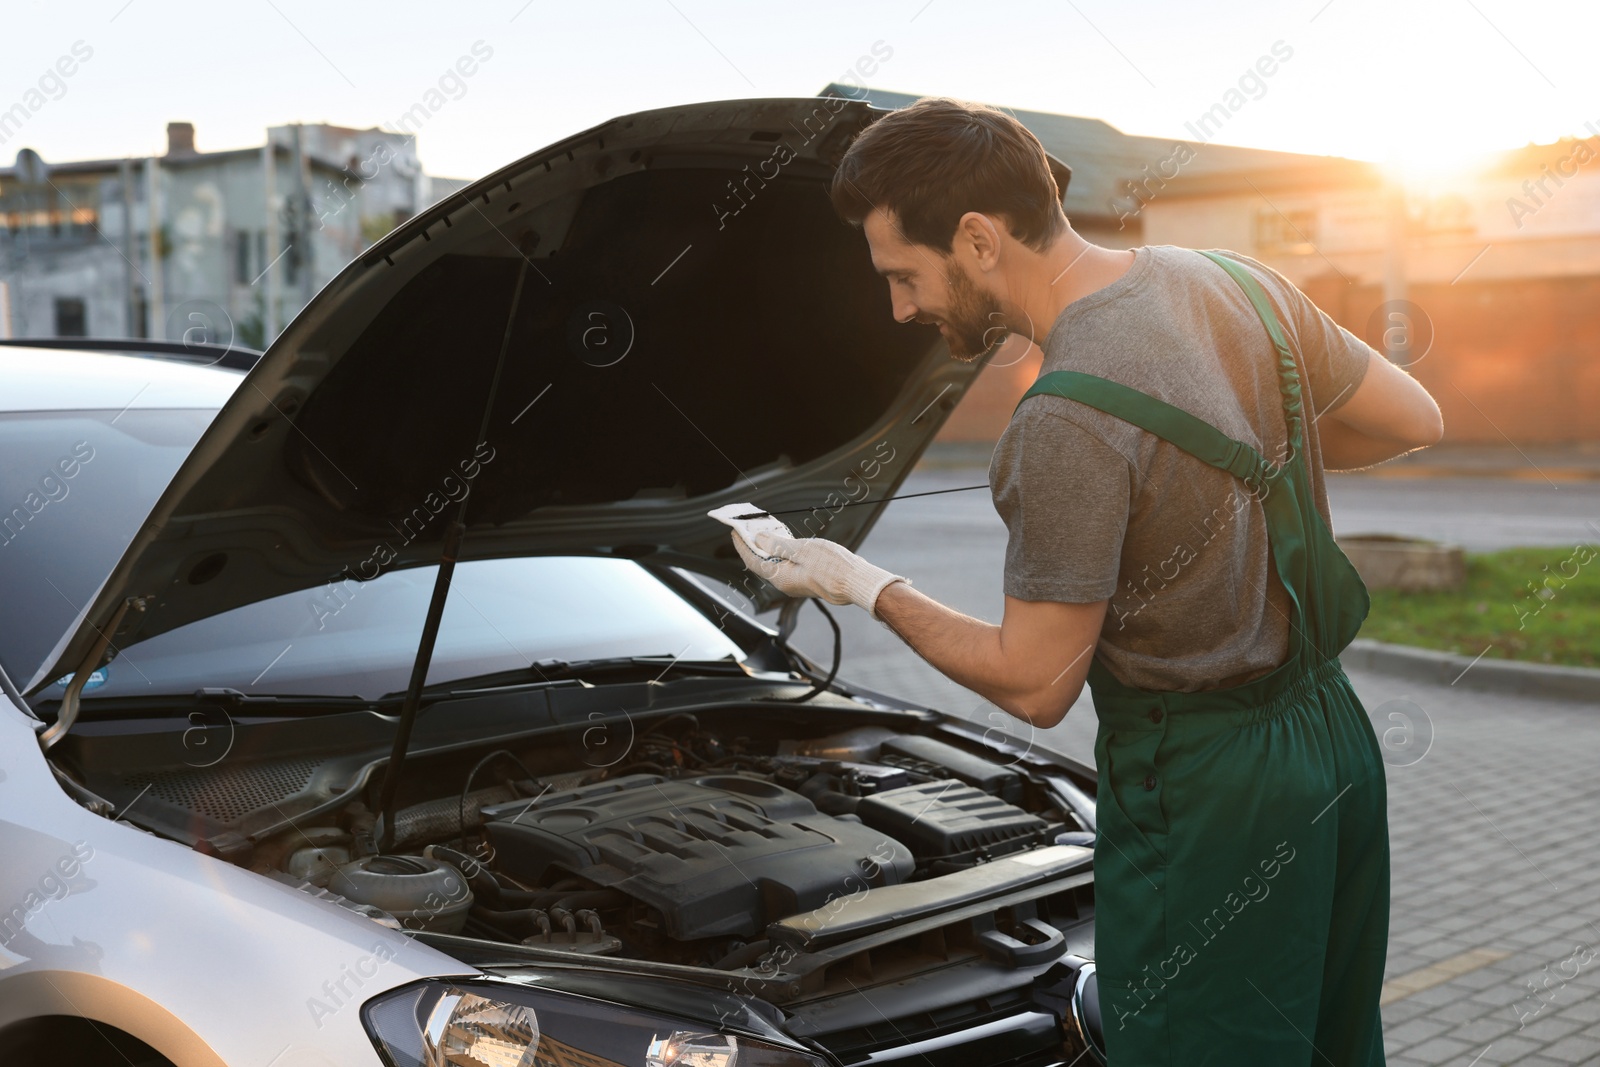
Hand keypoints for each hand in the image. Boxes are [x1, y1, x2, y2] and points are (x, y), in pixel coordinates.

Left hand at [730, 529, 908, 618]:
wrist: (857, 582)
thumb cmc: (833, 568)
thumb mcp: (802, 550)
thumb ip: (778, 544)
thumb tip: (759, 539)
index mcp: (780, 577)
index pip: (753, 560)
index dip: (742, 545)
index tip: (734, 532)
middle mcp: (785, 582)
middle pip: (763, 562)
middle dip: (753, 545)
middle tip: (747, 528)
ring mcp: (796, 581)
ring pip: (776, 563)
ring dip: (769, 547)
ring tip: (764, 530)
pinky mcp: (807, 579)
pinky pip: (788, 564)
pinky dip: (783, 551)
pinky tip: (785, 540)